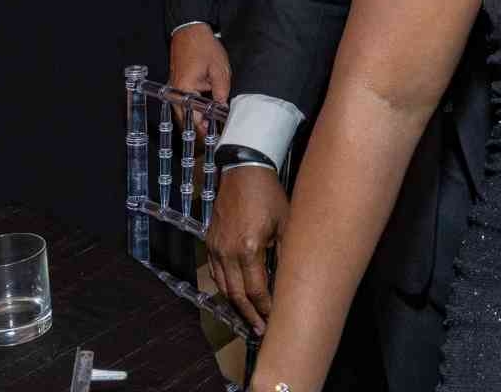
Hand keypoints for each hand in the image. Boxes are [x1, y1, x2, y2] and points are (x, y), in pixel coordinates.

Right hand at [168, 24, 230, 133]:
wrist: (191, 30)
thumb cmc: (204, 47)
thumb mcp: (219, 69)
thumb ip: (221, 92)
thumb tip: (223, 109)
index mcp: (184, 90)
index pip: (193, 119)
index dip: (206, 129)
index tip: (216, 134)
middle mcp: (175, 93)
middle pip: (186, 119)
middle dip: (201, 127)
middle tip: (216, 131)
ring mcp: (175, 88)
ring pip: (185, 111)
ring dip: (198, 117)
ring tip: (213, 123)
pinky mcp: (178, 84)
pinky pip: (185, 102)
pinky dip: (195, 107)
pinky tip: (207, 109)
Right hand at [206, 165, 288, 333]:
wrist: (244, 170)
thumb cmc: (268, 194)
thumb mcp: (285, 223)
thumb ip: (285, 253)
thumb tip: (290, 279)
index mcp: (249, 248)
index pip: (256, 290)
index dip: (265, 308)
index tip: (274, 319)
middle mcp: (228, 251)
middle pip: (237, 295)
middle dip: (250, 315)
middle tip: (260, 330)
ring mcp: (216, 247)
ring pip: (223, 287)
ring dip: (236, 305)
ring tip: (249, 318)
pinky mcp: (210, 241)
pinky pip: (215, 272)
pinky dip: (225, 287)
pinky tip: (235, 294)